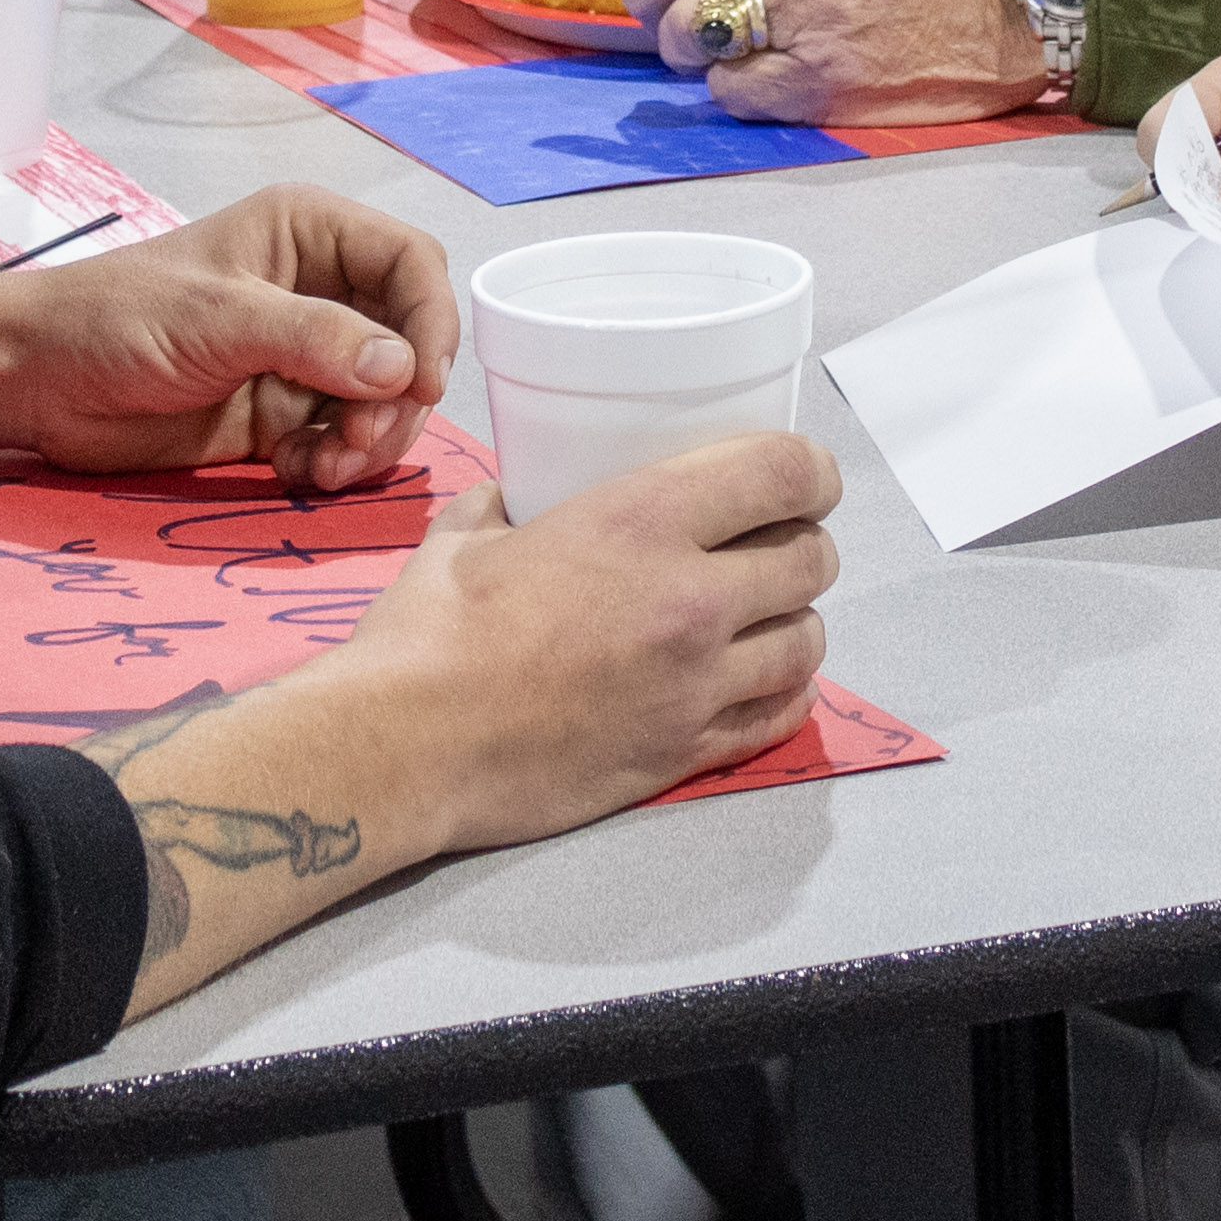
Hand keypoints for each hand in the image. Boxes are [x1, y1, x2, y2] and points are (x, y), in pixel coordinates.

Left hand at [2, 190, 458, 494]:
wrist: (37, 381)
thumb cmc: (116, 319)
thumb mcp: (218, 318)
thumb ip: (313, 339)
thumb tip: (401, 369)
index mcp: (309, 235)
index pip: (411, 263)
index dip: (431, 320)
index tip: (421, 383)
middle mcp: (318, 291)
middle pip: (410, 341)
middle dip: (398, 398)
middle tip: (360, 442)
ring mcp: (302, 358)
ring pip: (384, 401)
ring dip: (370, 441)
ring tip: (325, 468)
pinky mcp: (281, 416)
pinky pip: (342, 443)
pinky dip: (335, 464)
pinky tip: (297, 472)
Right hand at [74, 430, 841, 1015]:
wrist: (407, 743)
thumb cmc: (426, 634)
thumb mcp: (464, 536)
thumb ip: (502, 504)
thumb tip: (509, 495)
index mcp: (641, 521)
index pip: (782, 473)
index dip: (813, 468)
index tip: (809, 474)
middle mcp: (688, 599)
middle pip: (810, 559)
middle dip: (804, 544)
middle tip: (779, 543)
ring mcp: (694, 685)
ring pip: (806, 641)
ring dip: (796, 620)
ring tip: (770, 616)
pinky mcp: (683, 753)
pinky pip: (777, 717)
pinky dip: (784, 692)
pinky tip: (765, 680)